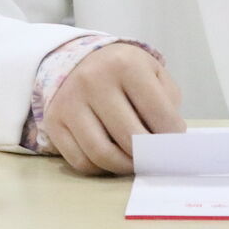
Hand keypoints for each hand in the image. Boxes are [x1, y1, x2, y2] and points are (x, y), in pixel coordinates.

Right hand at [43, 42, 184, 175]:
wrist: (80, 60)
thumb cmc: (124, 72)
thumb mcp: (152, 72)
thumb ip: (167, 102)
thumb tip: (169, 142)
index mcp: (125, 64)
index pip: (158, 113)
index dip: (172, 136)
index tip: (175, 144)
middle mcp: (94, 80)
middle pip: (130, 138)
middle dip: (149, 155)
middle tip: (156, 159)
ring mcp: (70, 101)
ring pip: (102, 154)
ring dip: (125, 166)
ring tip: (136, 162)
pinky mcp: (54, 121)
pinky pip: (80, 161)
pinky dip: (101, 168)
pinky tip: (112, 158)